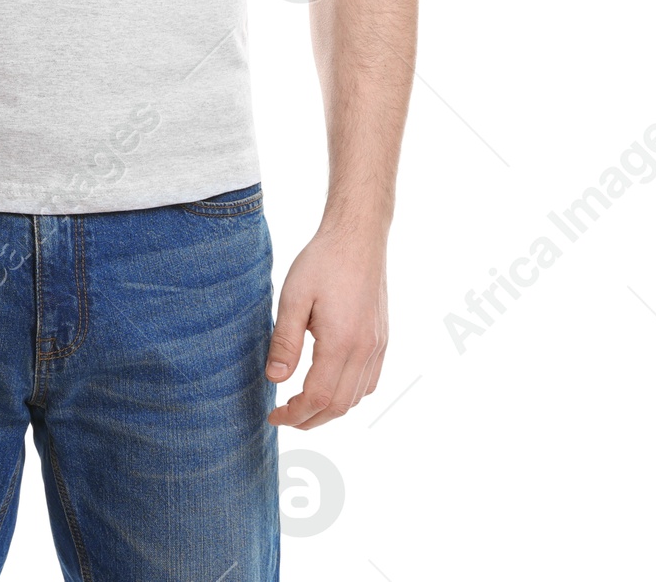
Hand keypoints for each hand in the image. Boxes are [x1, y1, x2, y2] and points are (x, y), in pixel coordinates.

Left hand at [264, 225, 387, 429]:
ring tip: (303, 405)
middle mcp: (365, 349)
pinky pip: (370, 381)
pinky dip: (349, 394)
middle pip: (339, 405)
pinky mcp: (382, 338)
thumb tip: (275, 379)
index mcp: (342, 342)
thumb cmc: (323, 261)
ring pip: (356, 397)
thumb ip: (285, 340)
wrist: (358, 236)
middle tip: (285, 417)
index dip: (294, 414)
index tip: (274, 416)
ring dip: (330, 409)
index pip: (317, 397)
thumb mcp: (293, 296)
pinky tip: (331, 385)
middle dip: (310, 419)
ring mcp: (378, 345)